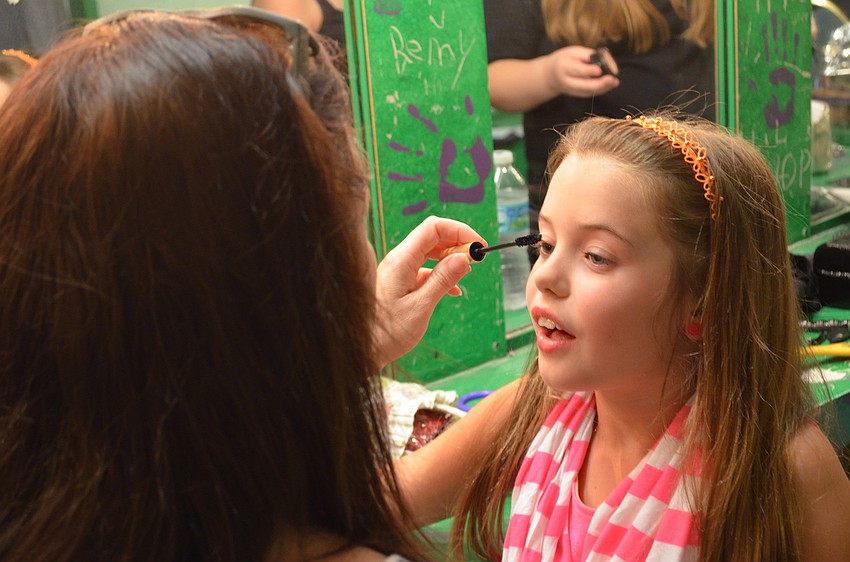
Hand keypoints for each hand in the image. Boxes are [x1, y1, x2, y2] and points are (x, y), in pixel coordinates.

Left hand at [374, 216, 482, 366]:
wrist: (365, 348)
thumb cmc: (387, 332)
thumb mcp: (421, 306)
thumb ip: (442, 280)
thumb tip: (463, 258)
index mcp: (402, 260)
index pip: (433, 228)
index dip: (459, 231)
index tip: (477, 245)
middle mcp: (399, 259)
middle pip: (433, 236)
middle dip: (457, 243)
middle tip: (476, 259)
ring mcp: (399, 270)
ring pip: (430, 251)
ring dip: (450, 258)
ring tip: (466, 272)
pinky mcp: (401, 281)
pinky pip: (425, 268)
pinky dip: (441, 273)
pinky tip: (453, 289)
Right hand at [545, 45, 619, 97]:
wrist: (551, 75)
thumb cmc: (565, 60)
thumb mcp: (572, 52)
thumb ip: (587, 55)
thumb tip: (604, 58)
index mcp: (563, 67)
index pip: (576, 70)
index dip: (588, 71)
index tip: (599, 70)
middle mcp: (566, 81)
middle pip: (583, 85)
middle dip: (599, 84)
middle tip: (612, 79)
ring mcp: (571, 90)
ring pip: (588, 92)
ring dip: (602, 88)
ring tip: (614, 82)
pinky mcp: (576, 95)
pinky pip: (589, 94)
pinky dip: (600, 90)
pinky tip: (610, 85)